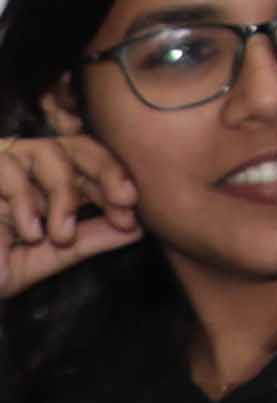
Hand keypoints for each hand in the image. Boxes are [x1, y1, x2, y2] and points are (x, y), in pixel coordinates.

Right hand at [0, 126, 141, 299]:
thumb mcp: (43, 257)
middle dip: (106, 171)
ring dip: (64, 193)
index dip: (117, 183)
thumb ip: (86, 241)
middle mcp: (26, 166)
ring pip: (46, 151)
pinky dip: (24, 202)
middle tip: (124, 202)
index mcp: (47, 183)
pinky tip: (29, 232)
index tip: (132, 217)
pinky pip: (7, 169)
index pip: (91, 163)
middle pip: (76, 145)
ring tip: (59, 236)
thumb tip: (138, 229)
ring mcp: (1, 164)